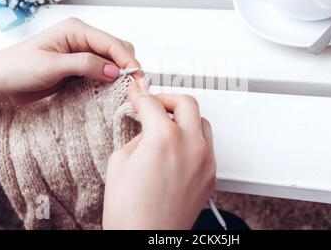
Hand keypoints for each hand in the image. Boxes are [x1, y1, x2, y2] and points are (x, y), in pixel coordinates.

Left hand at [0, 17, 140, 107]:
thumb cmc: (17, 68)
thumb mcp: (51, 66)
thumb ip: (85, 65)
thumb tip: (115, 71)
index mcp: (76, 30)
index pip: (112, 43)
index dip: (128, 61)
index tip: (139, 79)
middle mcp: (82, 39)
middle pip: (118, 50)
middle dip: (129, 67)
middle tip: (136, 88)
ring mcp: (82, 54)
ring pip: (113, 62)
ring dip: (121, 75)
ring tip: (127, 92)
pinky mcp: (79, 69)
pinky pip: (103, 73)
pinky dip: (111, 82)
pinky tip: (113, 93)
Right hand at [103, 80, 215, 229]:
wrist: (147, 241)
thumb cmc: (130, 213)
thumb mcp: (120, 163)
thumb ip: (136, 136)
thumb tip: (145, 127)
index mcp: (164, 138)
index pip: (152, 103)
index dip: (139, 96)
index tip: (136, 96)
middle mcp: (191, 145)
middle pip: (186, 102)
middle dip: (167, 99)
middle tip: (154, 105)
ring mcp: (205, 160)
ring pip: (202, 122)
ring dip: (185, 118)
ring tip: (168, 127)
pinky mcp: (211, 175)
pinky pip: (206, 146)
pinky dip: (193, 140)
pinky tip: (178, 150)